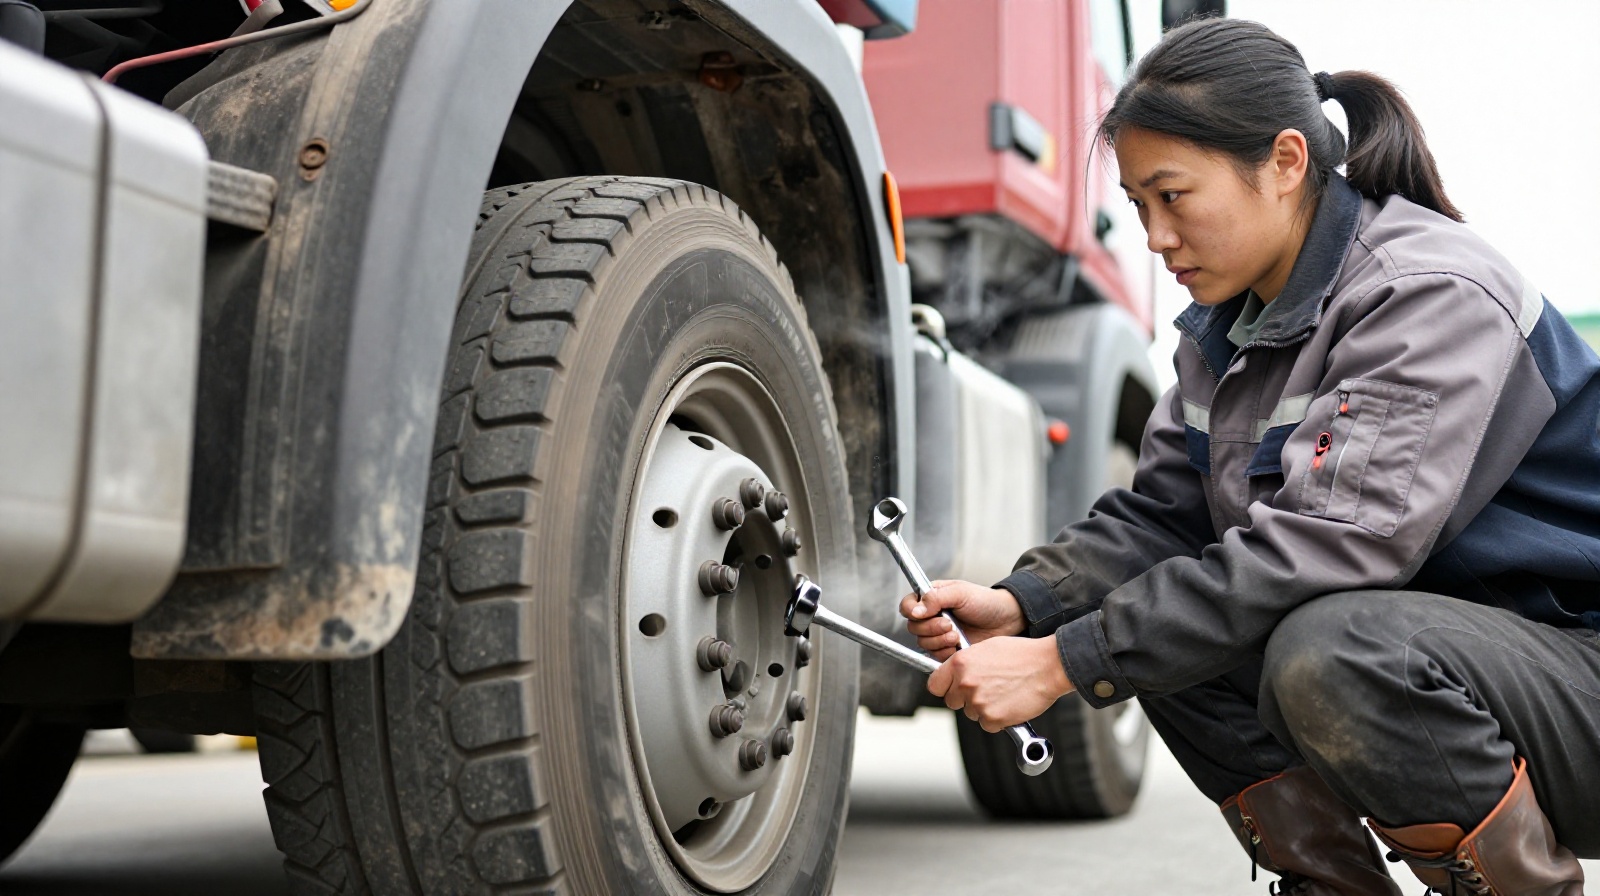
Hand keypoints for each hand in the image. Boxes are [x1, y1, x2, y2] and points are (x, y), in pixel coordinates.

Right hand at [899, 580, 1024, 659]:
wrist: (1006, 620)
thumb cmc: (985, 602)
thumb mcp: (961, 593)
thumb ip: (935, 598)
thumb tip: (915, 609)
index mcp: (931, 598)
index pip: (908, 605)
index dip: (911, 611)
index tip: (922, 614)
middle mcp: (932, 616)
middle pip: (913, 627)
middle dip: (931, 628)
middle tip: (949, 624)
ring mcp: (938, 634)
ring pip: (923, 643)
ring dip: (940, 641)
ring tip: (957, 635)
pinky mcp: (947, 649)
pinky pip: (935, 656)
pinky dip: (946, 652)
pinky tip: (959, 645)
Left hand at [927, 636, 1074, 731]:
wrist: (1048, 666)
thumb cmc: (1022, 654)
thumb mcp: (986, 648)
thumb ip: (966, 663)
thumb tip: (955, 674)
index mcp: (960, 663)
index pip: (934, 685)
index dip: (944, 688)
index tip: (951, 689)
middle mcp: (965, 683)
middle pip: (952, 702)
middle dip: (965, 699)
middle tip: (985, 691)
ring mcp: (978, 702)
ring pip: (971, 714)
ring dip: (984, 708)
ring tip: (1003, 693)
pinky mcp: (993, 718)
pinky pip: (988, 725)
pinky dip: (998, 719)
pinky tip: (1010, 704)